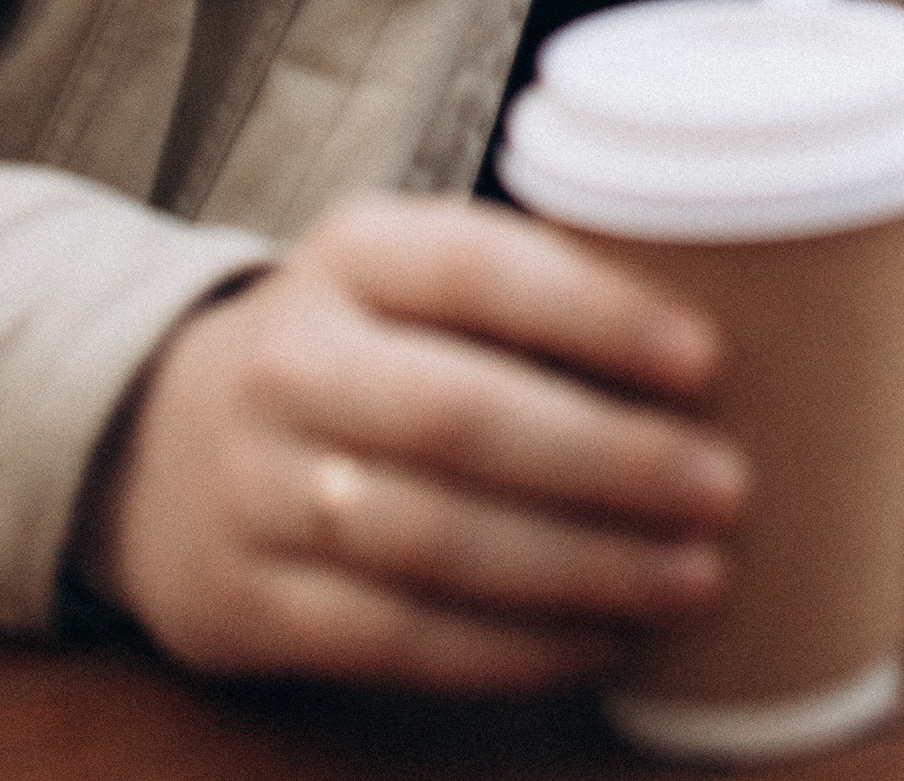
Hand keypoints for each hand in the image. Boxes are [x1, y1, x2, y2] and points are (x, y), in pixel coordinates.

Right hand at [75, 194, 747, 689]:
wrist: (159, 443)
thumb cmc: (364, 345)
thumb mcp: (413, 276)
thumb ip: (533, 285)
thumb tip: (744, 312)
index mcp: (353, 253)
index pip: (478, 268)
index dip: (594, 312)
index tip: (707, 357)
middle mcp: (292, 362)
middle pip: (463, 417)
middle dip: (609, 460)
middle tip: (728, 486)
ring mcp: (258, 490)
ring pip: (437, 542)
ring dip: (582, 568)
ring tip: (695, 576)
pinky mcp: (248, 606)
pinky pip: (398, 639)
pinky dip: (514, 650)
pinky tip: (603, 640)